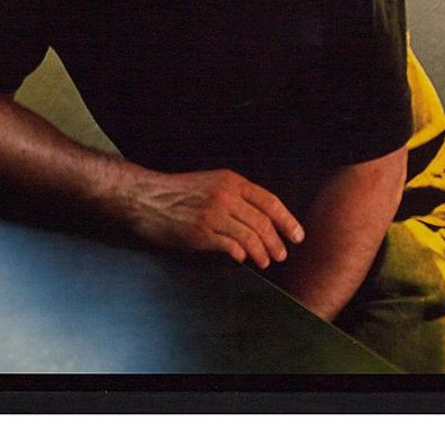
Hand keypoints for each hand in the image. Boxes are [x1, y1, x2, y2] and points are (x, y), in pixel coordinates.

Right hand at [124, 168, 304, 268]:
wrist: (147, 197)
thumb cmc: (179, 191)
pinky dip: (241, 255)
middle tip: (281, 254)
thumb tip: (261, 218)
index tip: (297, 235)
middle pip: (263, 222)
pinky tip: (243, 260)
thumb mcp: (212, 182)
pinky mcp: (201, 232)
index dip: (287, 221)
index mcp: (232, 181)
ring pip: (250, 237)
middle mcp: (226, 196)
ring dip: (262, 253)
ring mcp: (213, 214)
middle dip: (277, 241)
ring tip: (266, 262)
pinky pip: (230, 246)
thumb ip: (236, 196)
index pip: (270, 201)